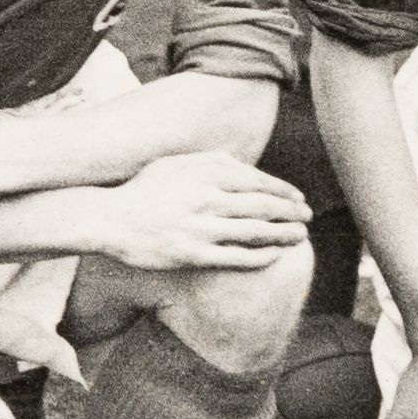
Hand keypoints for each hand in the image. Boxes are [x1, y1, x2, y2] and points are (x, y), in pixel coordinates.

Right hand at [91, 152, 310, 272]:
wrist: (110, 219)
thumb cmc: (144, 190)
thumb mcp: (176, 163)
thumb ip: (209, 162)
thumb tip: (243, 166)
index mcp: (203, 172)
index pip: (255, 180)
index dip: (282, 190)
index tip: (298, 198)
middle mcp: (206, 197)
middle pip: (261, 205)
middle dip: (290, 211)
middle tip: (308, 217)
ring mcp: (200, 227)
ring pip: (254, 231)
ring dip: (282, 234)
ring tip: (300, 236)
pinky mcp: (193, 253)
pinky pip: (236, 257)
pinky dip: (260, 256)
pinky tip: (275, 256)